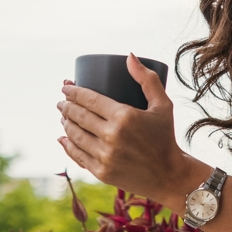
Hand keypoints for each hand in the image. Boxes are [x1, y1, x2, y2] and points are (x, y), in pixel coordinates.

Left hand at [57, 54, 204, 202]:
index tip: (66, 87)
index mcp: (124, 116)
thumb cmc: (165, 137)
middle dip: (66, 106)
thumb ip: (147, 79)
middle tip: (62, 101)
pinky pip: (77, 155)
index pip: (89, 99)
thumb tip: (129, 56)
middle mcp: (112, 136)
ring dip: (65, 123)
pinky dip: (67, 145)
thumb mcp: (163, 105)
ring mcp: (105, 156)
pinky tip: (62, 138)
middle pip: (79, 116)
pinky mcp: (101, 172)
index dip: (73, 91)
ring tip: (63, 116)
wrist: (169, 175)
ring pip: (74, 135)